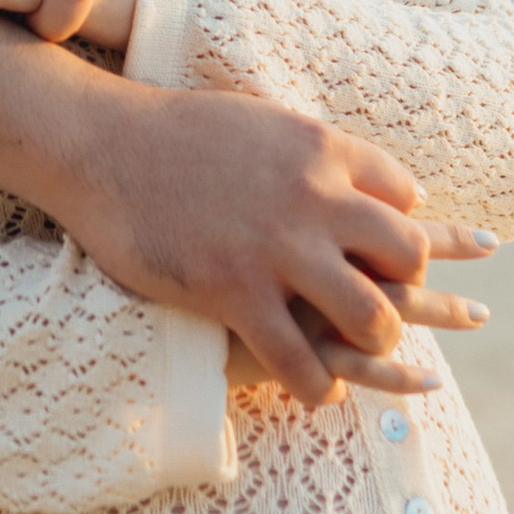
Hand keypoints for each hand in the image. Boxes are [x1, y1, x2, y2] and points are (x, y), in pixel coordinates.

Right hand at [54, 74, 497, 408]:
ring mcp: (277, 249)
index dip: (409, 228)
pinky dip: (320, 385)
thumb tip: (356, 178)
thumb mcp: (261, 123)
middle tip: (393, 304)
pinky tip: (322, 391)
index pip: (404, 195)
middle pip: (408, 253)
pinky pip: (301, 359)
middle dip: (413, 287)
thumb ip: (313, 153)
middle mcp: (314, 196)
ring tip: (368, 350)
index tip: (396, 253)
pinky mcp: (234, 292)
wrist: (100, 145)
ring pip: (371, 314)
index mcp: (322, 148)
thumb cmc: (175, 134)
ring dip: (380, 342)